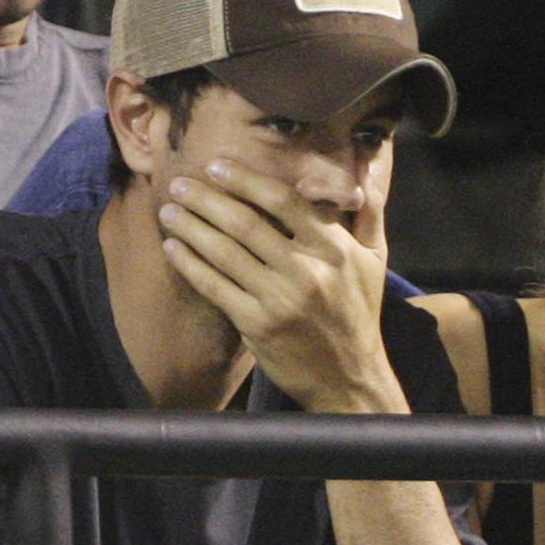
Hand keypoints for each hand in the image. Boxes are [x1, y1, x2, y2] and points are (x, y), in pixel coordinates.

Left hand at [158, 158, 402, 412]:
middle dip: (206, 199)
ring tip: (168, 211)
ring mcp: (280, 299)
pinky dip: (190, 264)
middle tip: (179, 183)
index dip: (246, 180)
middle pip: (246, 223)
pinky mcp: (257, 325)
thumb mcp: (375, 259)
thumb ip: (370, 211)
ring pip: (224, 252)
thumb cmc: (360, 312)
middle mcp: (307, 271)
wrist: (350, 378)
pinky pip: (215, 286)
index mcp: (335, 249)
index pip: (285, 202)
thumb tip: (367, 167)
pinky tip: (173, 248)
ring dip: (191, 227)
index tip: (217, 166)